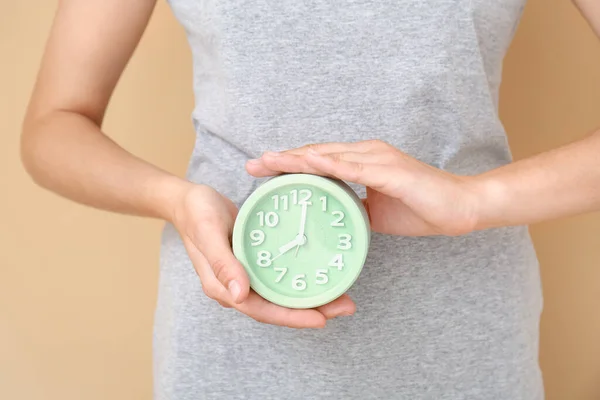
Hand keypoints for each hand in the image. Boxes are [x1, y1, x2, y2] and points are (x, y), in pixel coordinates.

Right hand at [171, 183, 355, 327]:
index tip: (322, 320)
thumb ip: (222, 263)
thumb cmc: (197, 213)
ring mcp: (246, 276)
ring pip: (282, 295)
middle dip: (312, 310)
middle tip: (346, 306)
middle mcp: (237, 287)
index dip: (292, 318)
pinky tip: (321, 274)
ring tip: (343, 295)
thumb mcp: (208, 232)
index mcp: (223, 287)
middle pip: (278, 307)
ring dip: (312, 297)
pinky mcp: (254, 263)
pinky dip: (301, 279)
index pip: (262, 310)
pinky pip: (281, 278)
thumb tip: (239, 296)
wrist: (189, 200)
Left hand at [246, 140, 481, 236]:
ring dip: (297, 157)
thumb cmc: (421, 207)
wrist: (460, 208)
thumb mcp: (376, 211)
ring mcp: (378, 159)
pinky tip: (308, 161)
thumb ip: (354, 207)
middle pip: (316, 153)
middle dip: (282, 159)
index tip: (262, 170)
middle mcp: (366, 154)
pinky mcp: (390, 171)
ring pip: (329, 155)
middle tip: (252, 165)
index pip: (318, 160)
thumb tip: (332, 217)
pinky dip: (329, 163)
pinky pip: (354, 167)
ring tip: (269, 161)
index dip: (290, 163)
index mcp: (362, 162)